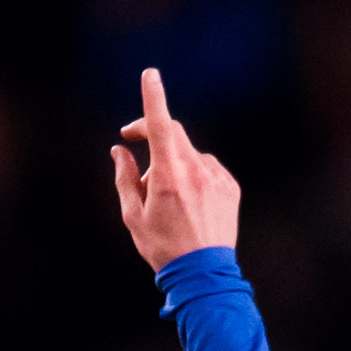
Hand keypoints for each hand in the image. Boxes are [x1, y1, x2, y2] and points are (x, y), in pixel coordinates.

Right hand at [110, 69, 241, 269]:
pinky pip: (207, 168)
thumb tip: (120, 150)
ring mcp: (217, 178)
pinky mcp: (230, 187)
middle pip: (174, 133)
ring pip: (188, 154)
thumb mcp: (133, 216)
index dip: (154, 98)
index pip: (161, 127)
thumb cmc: (162, 247)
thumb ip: (125, 178)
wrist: (203, 274)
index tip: (150, 75)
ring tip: (165, 197)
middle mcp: (196, 172)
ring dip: (172, 163)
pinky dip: (193, 174)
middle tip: (132, 142)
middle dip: (151, 132)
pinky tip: (188, 202)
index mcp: (169, 178)